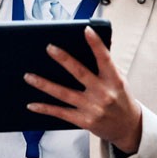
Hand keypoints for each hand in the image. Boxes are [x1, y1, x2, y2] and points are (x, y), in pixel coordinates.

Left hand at [24, 28, 142, 152]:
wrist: (128, 128)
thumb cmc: (121, 100)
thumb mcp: (120, 81)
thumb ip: (107, 66)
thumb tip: (94, 45)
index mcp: (114, 81)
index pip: (105, 59)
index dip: (96, 44)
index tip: (86, 29)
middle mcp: (103, 94)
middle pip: (80, 73)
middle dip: (64, 59)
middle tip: (49, 48)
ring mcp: (92, 108)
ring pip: (64, 94)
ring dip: (44, 84)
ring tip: (28, 76)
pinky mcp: (84, 120)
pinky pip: (61, 112)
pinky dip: (45, 108)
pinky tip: (32, 104)